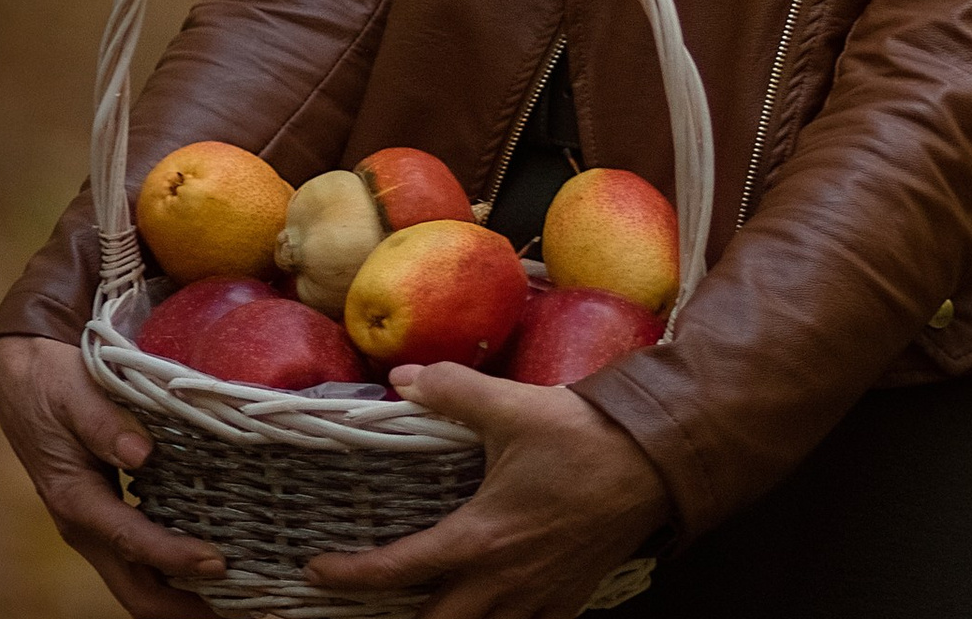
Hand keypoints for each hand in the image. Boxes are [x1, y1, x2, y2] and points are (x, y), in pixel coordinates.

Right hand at [0, 334, 224, 616]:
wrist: (22, 380)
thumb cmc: (53, 384)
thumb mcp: (77, 394)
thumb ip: (105, 423)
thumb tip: (142, 454)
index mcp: (77, 499)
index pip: (132, 542)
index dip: (175, 558)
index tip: (219, 563)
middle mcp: (85, 524)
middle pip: (134, 587)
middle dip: (181, 606)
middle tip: (239, 607)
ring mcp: (94, 525)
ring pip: (137, 580)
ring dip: (179, 595)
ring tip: (233, 597)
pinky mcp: (105, 515)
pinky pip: (138, 558)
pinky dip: (171, 571)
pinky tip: (208, 564)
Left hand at [303, 364, 671, 618]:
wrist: (654, 463)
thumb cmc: (583, 437)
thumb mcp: (514, 407)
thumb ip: (454, 391)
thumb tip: (404, 376)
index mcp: (478, 539)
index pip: (396, 571)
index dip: (348, 577)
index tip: (317, 570)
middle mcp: (500, 583)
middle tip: (370, 603)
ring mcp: (535, 600)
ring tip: (428, 606)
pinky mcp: (566, 602)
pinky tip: (493, 607)